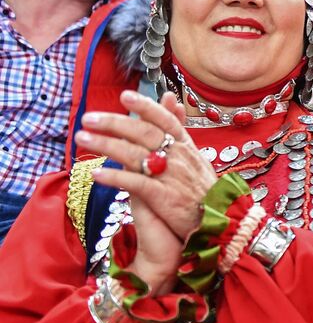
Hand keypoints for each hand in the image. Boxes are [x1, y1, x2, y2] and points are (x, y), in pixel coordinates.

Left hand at [78, 91, 217, 290]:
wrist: (220, 227)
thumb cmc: (203, 192)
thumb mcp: (194, 155)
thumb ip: (178, 128)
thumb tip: (170, 98)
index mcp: (187, 148)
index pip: (165, 120)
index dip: (146, 107)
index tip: (125, 96)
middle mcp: (180, 158)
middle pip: (145, 133)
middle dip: (114, 123)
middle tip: (88, 118)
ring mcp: (173, 178)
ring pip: (136, 154)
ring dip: (106, 145)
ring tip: (82, 139)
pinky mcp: (165, 198)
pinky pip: (136, 183)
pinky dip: (116, 177)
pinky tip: (96, 173)